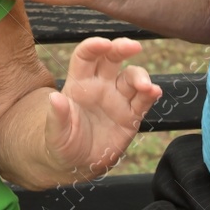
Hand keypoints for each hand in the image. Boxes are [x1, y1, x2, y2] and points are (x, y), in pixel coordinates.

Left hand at [44, 37, 160, 179]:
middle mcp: (100, 86)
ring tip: (146, 86)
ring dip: (140, 76)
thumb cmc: (61, 144)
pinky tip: (155, 92)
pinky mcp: (130, 116)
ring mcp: (117, 100)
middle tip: (134, 46)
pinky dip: (150, 94)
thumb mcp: (55, 134)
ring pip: (131, 78)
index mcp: (79, 84)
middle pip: (113, 58)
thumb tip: (54, 98)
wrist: (77, 166)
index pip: (86, 57)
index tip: (104, 44)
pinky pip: (142, 101)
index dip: (94, 47)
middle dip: (122, 48)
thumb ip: (57, 116)